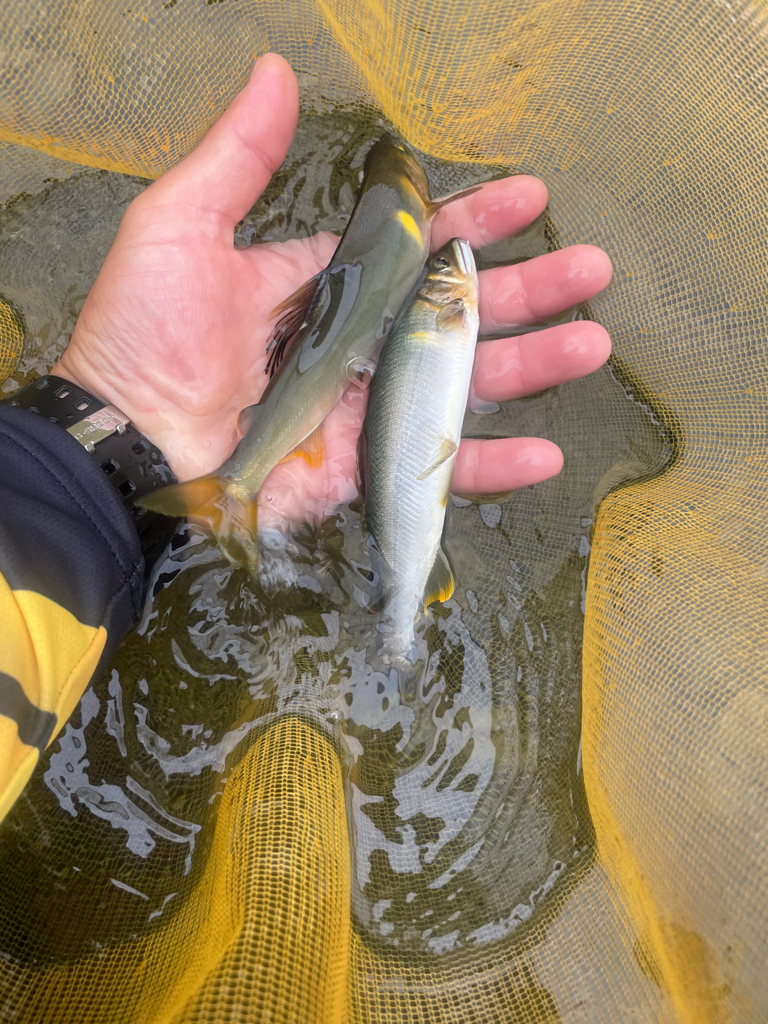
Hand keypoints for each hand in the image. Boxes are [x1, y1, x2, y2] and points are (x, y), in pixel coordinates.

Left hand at [54, 54, 611, 531]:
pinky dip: (494, 467)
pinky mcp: (366, 468)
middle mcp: (360, 344)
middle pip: (460, 313)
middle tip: (592, 269)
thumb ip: (237, 157)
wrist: (128, 442)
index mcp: (328, 285)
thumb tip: (273, 74)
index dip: (476, 222)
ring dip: (534, 366)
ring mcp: (367, 408)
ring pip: (466, 384)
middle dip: (530, 289)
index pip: (418, 246)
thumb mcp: (181, 228)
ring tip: (592, 343)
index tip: (530, 196)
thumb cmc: (145, 335)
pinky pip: (439, 467)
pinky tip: (546, 454)